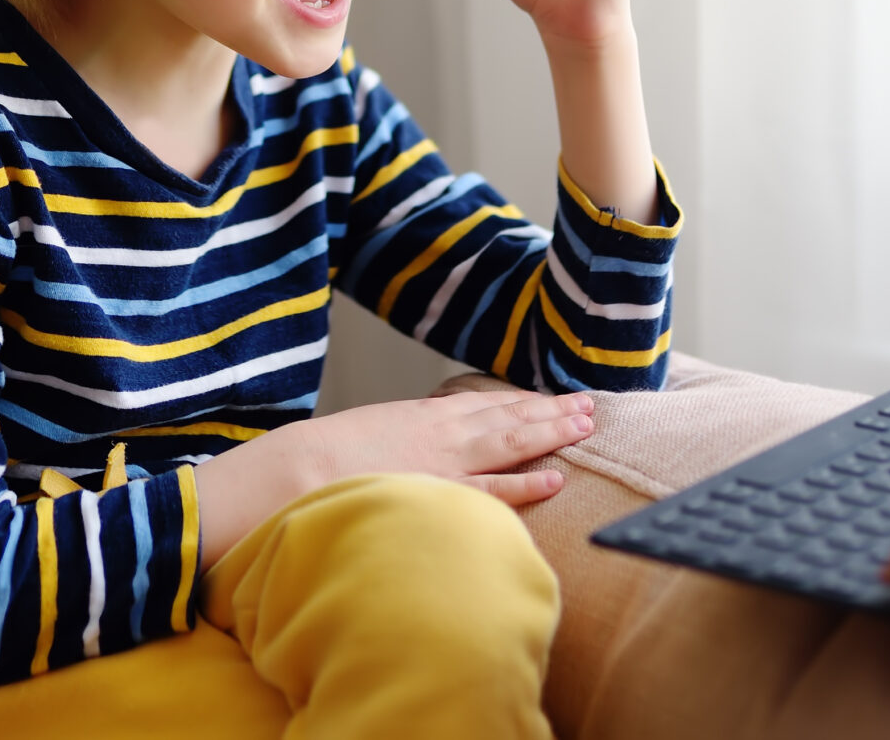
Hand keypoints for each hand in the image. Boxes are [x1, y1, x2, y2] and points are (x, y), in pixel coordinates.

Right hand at [289, 390, 596, 504]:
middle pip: (509, 416)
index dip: (526, 402)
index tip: (556, 399)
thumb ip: (409, 436)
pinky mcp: (438, 491)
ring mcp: (444, 461)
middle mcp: (443, 432)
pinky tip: (555, 478)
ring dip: (550, 432)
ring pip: (509, 441)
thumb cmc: (330, 456)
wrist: (300, 467)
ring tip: (585, 426)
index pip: (488, 405)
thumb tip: (422, 446)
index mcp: (427, 416)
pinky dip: (525, 482)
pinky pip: (491, 489)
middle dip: (551, 411)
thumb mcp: (377, 433)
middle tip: (589, 406)